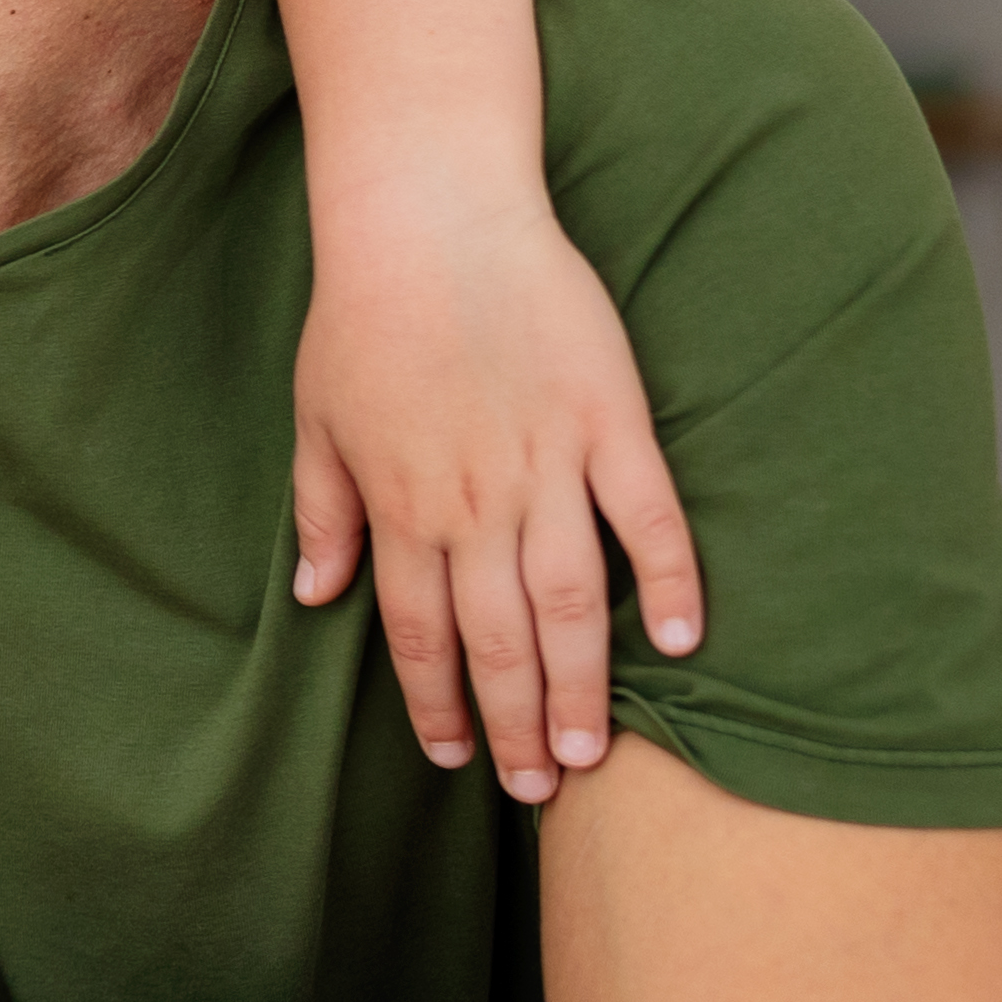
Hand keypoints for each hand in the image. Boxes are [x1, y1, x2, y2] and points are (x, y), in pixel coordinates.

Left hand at [290, 195, 701, 806]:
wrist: (429, 215)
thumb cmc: (361, 314)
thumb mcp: (316, 418)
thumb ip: (321, 512)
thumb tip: (314, 593)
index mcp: (402, 507)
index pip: (420, 635)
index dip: (437, 704)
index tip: (456, 757)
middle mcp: (476, 502)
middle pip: (499, 639)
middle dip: (515, 722)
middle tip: (536, 787)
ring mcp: (548, 464)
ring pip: (573, 601)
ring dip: (584, 683)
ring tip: (592, 754)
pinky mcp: (610, 419)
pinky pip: (648, 515)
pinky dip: (672, 579)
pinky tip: (687, 640)